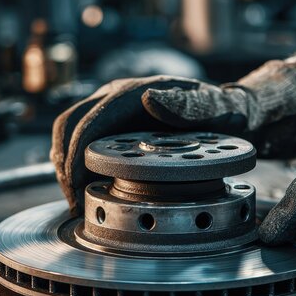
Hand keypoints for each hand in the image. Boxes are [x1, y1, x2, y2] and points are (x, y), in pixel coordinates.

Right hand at [51, 62, 295, 212]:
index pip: (88, 121)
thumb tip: (150, 100)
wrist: (231, 111)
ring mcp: (114, 109)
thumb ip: (190, 105)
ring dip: (66, 166)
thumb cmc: (227, 113)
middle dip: (64, 164)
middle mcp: (118, 96)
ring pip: (70, 132)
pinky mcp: (114, 124)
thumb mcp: (218, 109)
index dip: (75, 156)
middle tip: (74, 203)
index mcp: (136, 92)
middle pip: (69, 125)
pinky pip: (83, 140)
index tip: (76, 190)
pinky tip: (88, 189)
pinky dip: (77, 165)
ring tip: (78, 201)